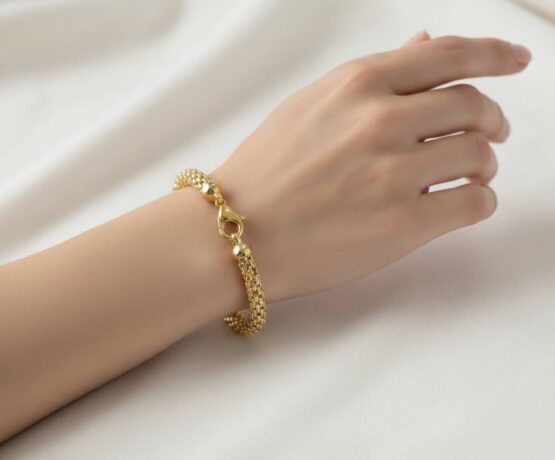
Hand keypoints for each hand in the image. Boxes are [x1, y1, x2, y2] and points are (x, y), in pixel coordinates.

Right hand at [211, 34, 530, 302]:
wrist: (234, 232)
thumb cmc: (264, 172)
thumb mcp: (309, 106)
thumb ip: (372, 77)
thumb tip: (424, 45)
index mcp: (357, 84)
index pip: (450, 55)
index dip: (494, 54)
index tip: (516, 59)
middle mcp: (380, 120)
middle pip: (474, 106)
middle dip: (492, 120)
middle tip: (490, 134)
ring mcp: (393, 172)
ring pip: (479, 155)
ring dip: (484, 164)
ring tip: (471, 174)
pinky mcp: (402, 224)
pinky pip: (473, 203)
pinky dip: (479, 201)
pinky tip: (464, 203)